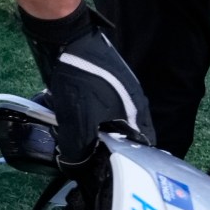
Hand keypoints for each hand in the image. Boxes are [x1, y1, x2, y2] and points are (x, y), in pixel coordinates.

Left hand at [22, 3, 149, 163]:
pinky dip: (88, 119)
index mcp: (138, 112)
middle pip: (126, 136)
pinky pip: (99, 110)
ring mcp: (119, 92)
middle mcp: (134, 103)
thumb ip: (79, 150)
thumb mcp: (78, 121)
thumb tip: (75, 167)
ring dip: (96, 134)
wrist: (66, 38)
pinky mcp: (103, 85)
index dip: (129, 162)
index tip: (110, 171)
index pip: (143, 146)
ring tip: (78, 144)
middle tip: (90, 161)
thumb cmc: (80, 79)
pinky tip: (71, 124)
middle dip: (109, 149)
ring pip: (110, 123)